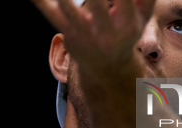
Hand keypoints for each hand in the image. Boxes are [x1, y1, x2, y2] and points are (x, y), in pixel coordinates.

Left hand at [31, 0, 155, 71]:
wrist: (108, 66)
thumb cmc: (126, 34)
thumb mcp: (143, 17)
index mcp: (127, 25)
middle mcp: (105, 33)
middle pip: (96, 1)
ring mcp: (84, 34)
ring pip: (68, 8)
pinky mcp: (68, 33)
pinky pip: (50, 13)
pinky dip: (39, 0)